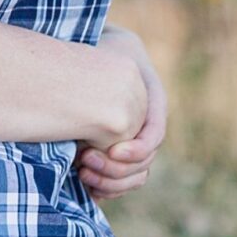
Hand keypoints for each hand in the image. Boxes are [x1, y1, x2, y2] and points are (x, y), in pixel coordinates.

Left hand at [75, 25, 166, 199]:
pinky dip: (109, 188)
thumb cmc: (97, 47)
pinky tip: (89, 189)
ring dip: (111, 182)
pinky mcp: (118, 152)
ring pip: (136, 175)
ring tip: (82, 173)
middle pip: (145, 161)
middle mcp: (146, 124)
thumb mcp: (105, 47)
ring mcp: (134, 140)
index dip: (138, 148)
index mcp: (150, 99)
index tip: (114, 150)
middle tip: (84, 163)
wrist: (94, 52)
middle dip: (116, 168)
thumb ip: (105, 61)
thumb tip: (96, 68)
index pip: (154, 133)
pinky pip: (124, 180)